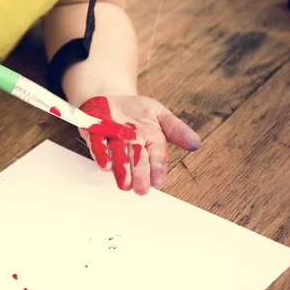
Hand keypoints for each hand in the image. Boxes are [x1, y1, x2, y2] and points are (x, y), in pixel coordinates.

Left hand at [79, 95, 200, 195]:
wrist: (111, 99)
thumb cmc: (137, 111)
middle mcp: (131, 146)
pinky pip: (97, 145)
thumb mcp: (160, 114)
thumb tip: (195, 143)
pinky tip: (105, 165)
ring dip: (120, 170)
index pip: (156, 157)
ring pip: (117, 156)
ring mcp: (112, 141)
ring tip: (125, 184)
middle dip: (139, 175)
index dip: (157, 169)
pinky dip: (101, 154)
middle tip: (141, 189)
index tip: (159, 182)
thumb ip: (176, 129)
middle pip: (136, 161)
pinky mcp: (94, 135)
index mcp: (150, 142)